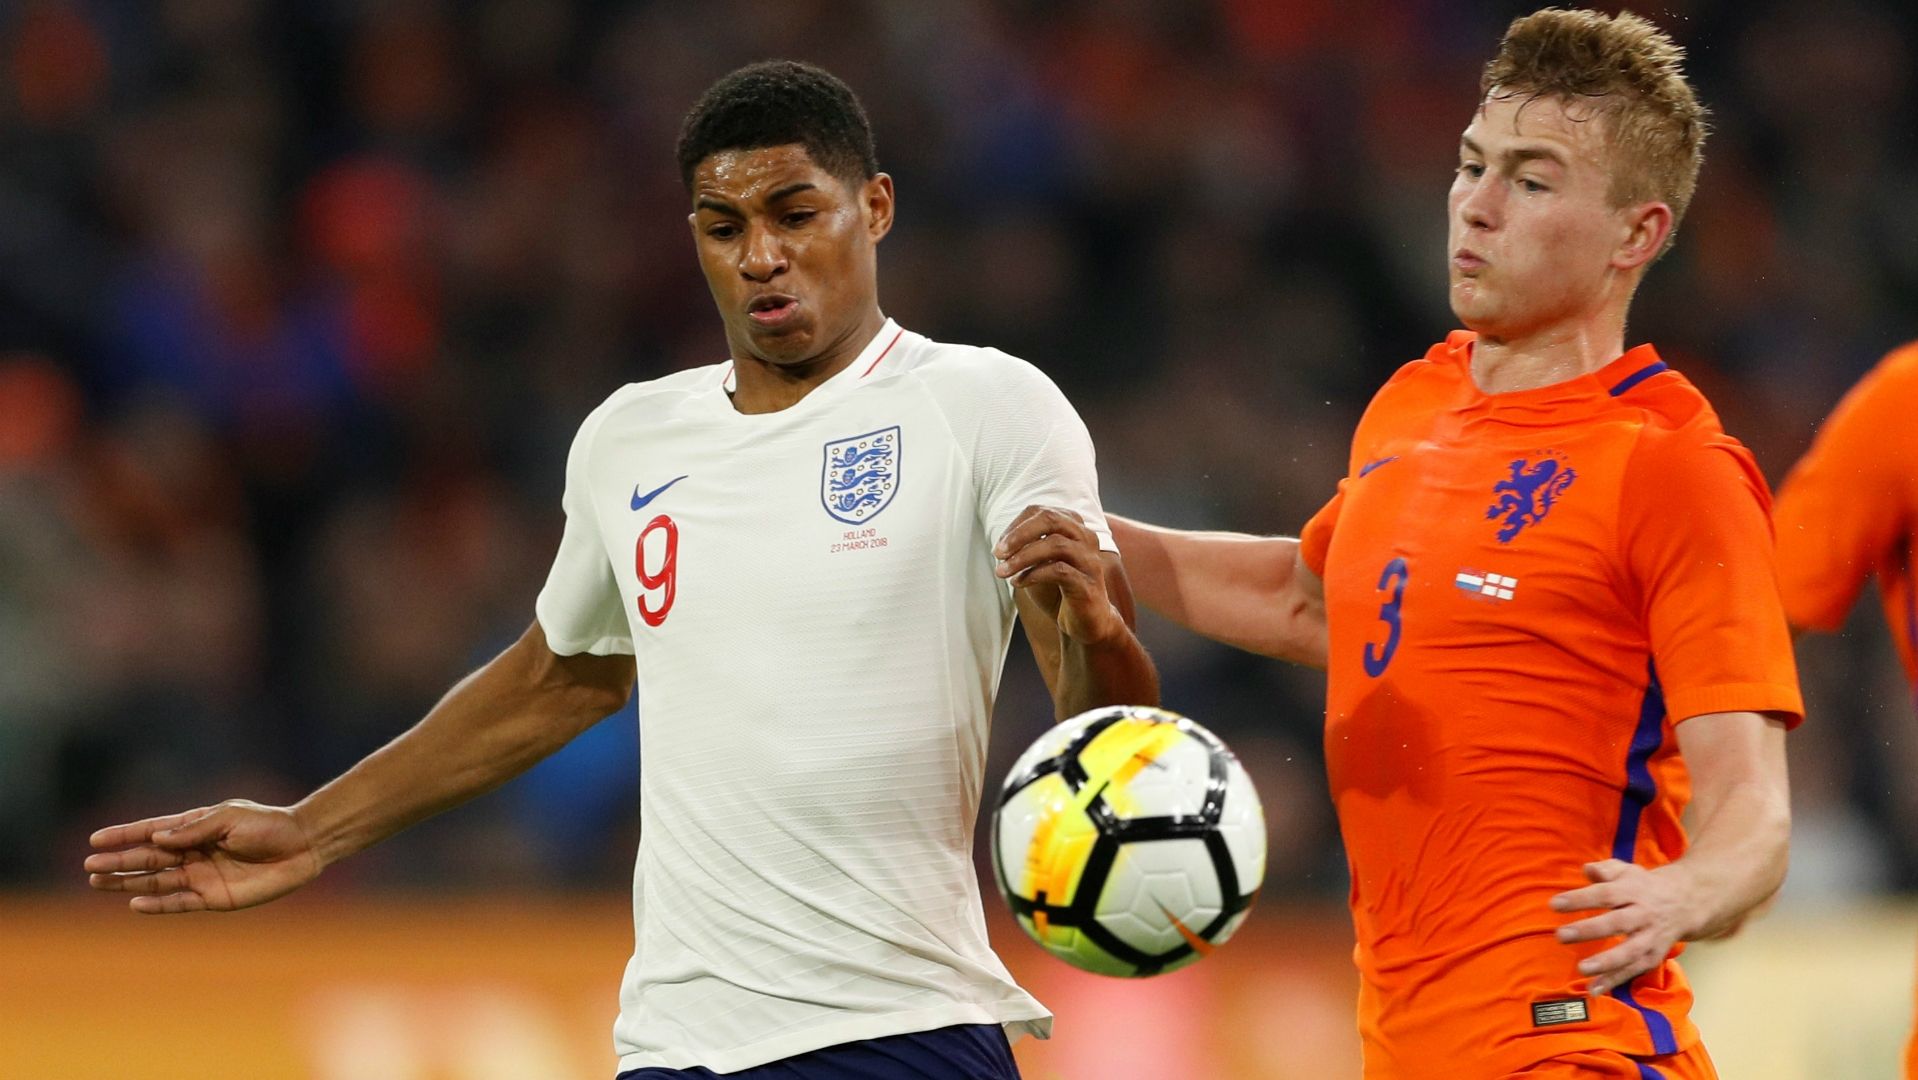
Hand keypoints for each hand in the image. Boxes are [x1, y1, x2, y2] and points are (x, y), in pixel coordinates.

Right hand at [84, 800, 323, 913]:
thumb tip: (157, 838)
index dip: (124, 835)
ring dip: (128, 882)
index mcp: (195, 828)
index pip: (152, 831)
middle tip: (89, 865)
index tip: (95, 839)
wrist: (301, 846)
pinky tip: (134, 902)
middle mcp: (193, 852)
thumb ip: (194, 829)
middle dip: (118, 861)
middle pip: (147, 858)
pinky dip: (157, 903)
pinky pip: (179, 902)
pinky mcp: (214, 897)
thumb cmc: (268, 826)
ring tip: (98, 882)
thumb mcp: (230, 818)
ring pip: (156, 880)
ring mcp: (201, 875)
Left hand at [994, 505, 1125, 644]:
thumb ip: (1025, 549)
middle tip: (998, 553)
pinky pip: (1059, 571)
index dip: (1016, 526)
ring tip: (1002, 571)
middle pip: (1051, 520)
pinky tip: (1018, 583)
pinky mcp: (1088, 584)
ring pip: (1055, 544)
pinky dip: (1033, 575)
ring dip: (1023, 557)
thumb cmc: (1059, 590)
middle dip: (1019, 535)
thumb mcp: (1038, 564)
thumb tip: (1000, 546)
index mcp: (1074, 527)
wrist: (1085, 623)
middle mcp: (1086, 538)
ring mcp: (1089, 560)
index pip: (1042, 512)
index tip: (999, 546)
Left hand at [1551, 859, 1698, 995]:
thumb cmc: (1643, 886)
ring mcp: (1650, 938)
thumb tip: (1587, 870)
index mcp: (1633, 891)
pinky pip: (1634, 970)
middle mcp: (1643, 915)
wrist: (1686, 902)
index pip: (1604, 894)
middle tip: (1560, 935)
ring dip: (1606, 962)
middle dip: (1589, 930)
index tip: (1554, 905)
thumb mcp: (1627, 870)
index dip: (1580, 899)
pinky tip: (1594, 989)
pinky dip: (1615, 980)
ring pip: (1630, 952)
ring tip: (1582, 969)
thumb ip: (1606, 869)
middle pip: (1616, 923)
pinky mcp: (1654, 956)